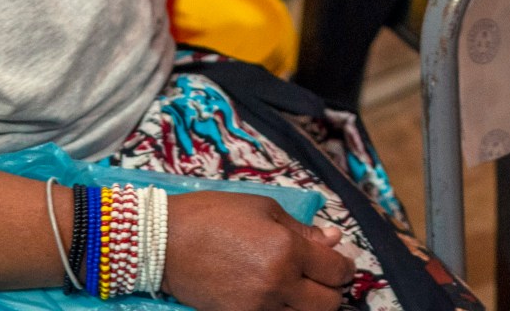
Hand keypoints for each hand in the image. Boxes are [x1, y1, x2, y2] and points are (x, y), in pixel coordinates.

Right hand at [159, 190, 352, 310]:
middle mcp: (277, 283)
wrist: (164, 241)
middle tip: (322, 276)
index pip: (336, 271)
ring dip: (309, 305)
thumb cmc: (213, 215)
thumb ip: (302, 231)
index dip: (344, 267)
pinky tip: (278, 296)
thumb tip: (334, 241)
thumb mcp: (263, 209)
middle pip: (327, 304)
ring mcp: (258, 307)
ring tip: (299, 287)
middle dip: (331, 290)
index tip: (339, 262)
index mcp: (287, 250)